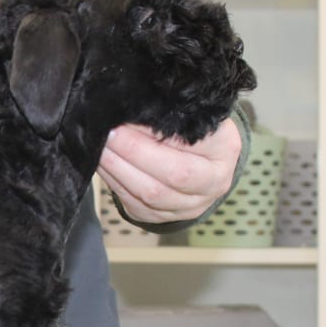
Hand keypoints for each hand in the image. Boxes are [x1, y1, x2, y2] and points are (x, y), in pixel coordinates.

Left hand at [97, 119, 241, 224]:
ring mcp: (190, 205)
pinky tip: (102, 164)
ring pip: (151, 193)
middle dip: (134, 151)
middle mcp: (213, 182)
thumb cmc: (192, 134)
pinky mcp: (163, 217)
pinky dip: (114, 182)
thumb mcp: (191, 117)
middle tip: (109, 132)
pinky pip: (134, 203)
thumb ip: (170, 115)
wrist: (200, 166)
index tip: (130, 117)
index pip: (193, 141)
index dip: (159, 134)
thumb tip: (132, 109)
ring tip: (100, 146)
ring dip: (119, 168)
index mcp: (225, 148)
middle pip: (174, 173)